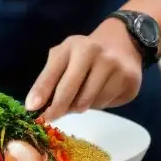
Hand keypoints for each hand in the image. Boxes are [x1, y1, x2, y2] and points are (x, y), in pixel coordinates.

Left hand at [25, 23, 142, 120]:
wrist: (123, 42)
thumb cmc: (85, 54)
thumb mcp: (65, 57)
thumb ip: (50, 78)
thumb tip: (35, 106)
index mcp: (74, 46)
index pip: (53, 72)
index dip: (41, 91)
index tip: (31, 109)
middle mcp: (94, 53)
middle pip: (71, 90)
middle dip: (58, 107)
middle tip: (51, 117)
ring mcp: (115, 66)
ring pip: (89, 102)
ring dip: (80, 106)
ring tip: (81, 97)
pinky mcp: (129, 81)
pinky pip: (106, 104)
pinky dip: (99, 104)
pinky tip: (101, 92)